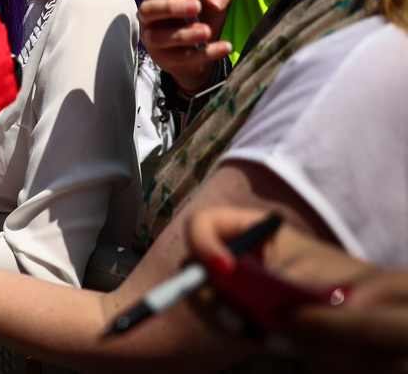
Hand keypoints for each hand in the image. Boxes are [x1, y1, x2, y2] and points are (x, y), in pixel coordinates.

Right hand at [135, 0, 232, 90]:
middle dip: (170, 7)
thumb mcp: (213, 0)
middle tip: (195, 5)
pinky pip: (183, 57)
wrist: (199, 54)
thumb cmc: (201, 17)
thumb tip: (213, 2)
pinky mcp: (166, 59)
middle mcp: (150, 16)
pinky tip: (224, 46)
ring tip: (206, 30)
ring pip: (161, 37)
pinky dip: (205, 52)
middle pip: (148, 9)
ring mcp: (155, 39)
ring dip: (184, 34)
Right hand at [186, 206, 403, 372]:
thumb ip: (268, 281)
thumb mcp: (306, 272)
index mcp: (248, 228)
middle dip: (209, 288)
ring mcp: (235, 282)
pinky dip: (236, 327)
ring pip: (205, 294)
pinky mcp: (242, 310)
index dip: (203, 243)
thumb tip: (236, 298)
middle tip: (235, 312)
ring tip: (252, 327)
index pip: (202, 224)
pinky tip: (258, 333)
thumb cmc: (338, 278)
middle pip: (195, 263)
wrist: (362, 307)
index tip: (223, 270)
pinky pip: (223, 317)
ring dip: (223, 312)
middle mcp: (235, 253)